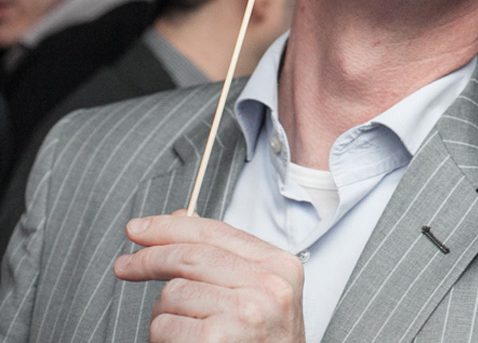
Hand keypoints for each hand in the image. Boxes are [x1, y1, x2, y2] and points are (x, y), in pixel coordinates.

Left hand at [113, 211, 305, 342]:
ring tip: (187, 332)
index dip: (170, 227)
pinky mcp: (216, 339)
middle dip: (149, 259)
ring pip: (173, 294)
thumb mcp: (259, 295)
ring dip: (166, 315)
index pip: (216, 232)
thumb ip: (224, 258)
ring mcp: (243, 313)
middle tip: (126, 266)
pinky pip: (164, 327)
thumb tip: (179, 220)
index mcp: (279, 268)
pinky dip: (164, 339)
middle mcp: (266, 286)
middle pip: (189, 256)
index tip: (140, 229)